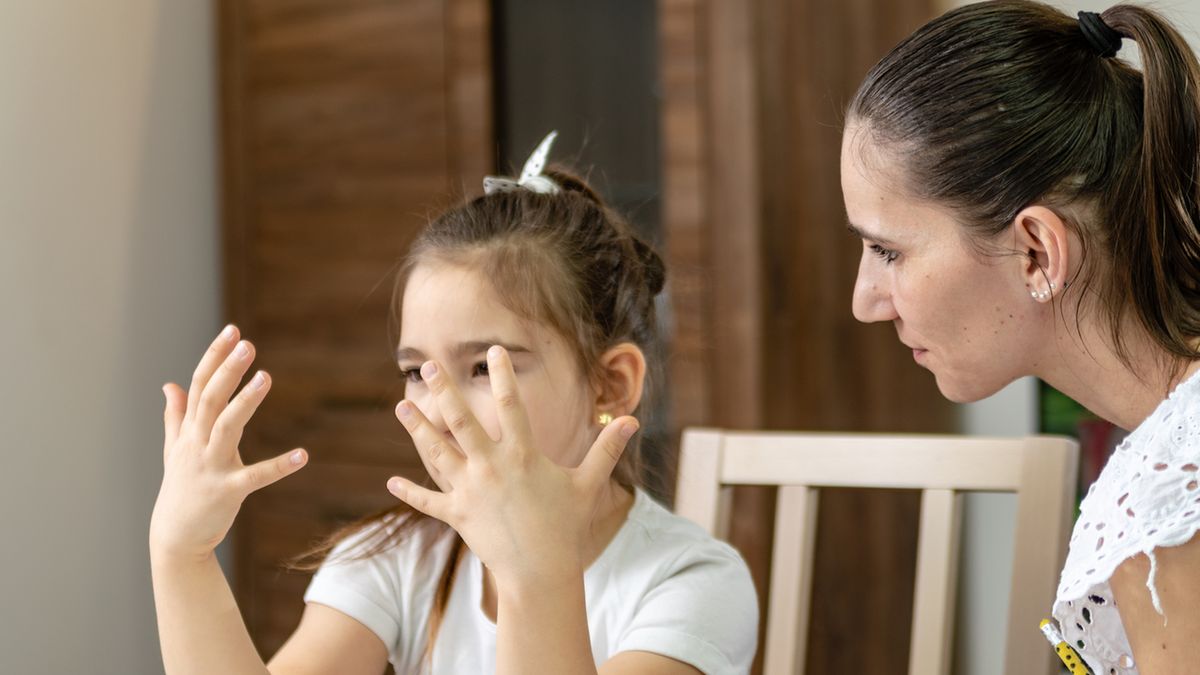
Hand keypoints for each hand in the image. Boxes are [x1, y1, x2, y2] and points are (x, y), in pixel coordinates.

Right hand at [149, 325, 307, 561]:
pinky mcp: (227, 491)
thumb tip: (168, 385)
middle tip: (247, 343)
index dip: (214, 357)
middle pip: (210, 400)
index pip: (200, 385)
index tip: (232, 330)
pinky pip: (255, 477)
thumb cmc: (180, 488)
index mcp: (189, 430)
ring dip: (245, 402)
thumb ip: (175, 416)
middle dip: (227, 370)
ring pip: (226, 428)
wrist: (176, 537)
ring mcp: (210, 467)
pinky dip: (279, 466)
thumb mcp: (175, 449)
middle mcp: (196, 443)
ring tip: (266, 377)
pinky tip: (303, 455)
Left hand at [386, 345, 637, 585]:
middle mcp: (492, 468)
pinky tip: (391, 483)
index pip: (510, 406)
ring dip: (417, 428)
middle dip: (444, 391)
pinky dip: (410, 493)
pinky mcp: (457, 515)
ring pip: (437, 453)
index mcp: (523, 456)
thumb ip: (606, 449)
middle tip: (429, 365)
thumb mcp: (588, 484)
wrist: (540, 572)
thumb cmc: (567, 525)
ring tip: (402, 405)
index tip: (494, 351)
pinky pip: (428, 501)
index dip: (502, 376)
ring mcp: (470, 491)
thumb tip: (632, 420)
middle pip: (462, 421)